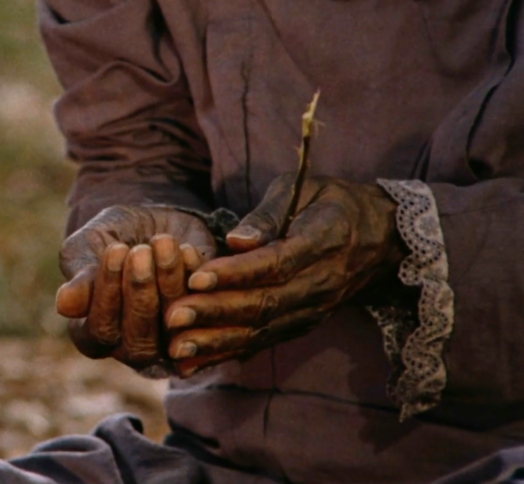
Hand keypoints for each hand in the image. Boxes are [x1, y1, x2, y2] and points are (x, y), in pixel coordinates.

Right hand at [57, 205, 216, 371]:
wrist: (152, 223)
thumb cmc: (110, 237)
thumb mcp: (88, 248)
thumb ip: (79, 276)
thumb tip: (65, 305)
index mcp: (95, 336)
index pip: (99, 332)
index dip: (106, 294)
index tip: (114, 250)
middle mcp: (132, 348)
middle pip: (138, 342)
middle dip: (140, 293)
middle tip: (140, 251)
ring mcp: (171, 340)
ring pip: (175, 329)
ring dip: (168, 282)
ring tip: (162, 241)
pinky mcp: (204, 322)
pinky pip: (204, 312)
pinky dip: (195, 277)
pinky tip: (186, 247)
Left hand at [163, 174, 404, 375]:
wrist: (380, 237)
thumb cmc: (331, 203)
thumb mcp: (304, 189)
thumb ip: (268, 213)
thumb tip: (235, 240)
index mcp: (322, 243)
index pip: (275, 264)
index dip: (235, 273)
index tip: (196, 278)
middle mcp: (320, 284)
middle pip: (264, 304)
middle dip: (215, 313)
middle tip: (172, 316)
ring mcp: (312, 310)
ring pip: (261, 330)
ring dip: (216, 342)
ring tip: (176, 347)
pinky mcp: (301, 324)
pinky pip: (263, 342)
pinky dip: (226, 354)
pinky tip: (192, 362)